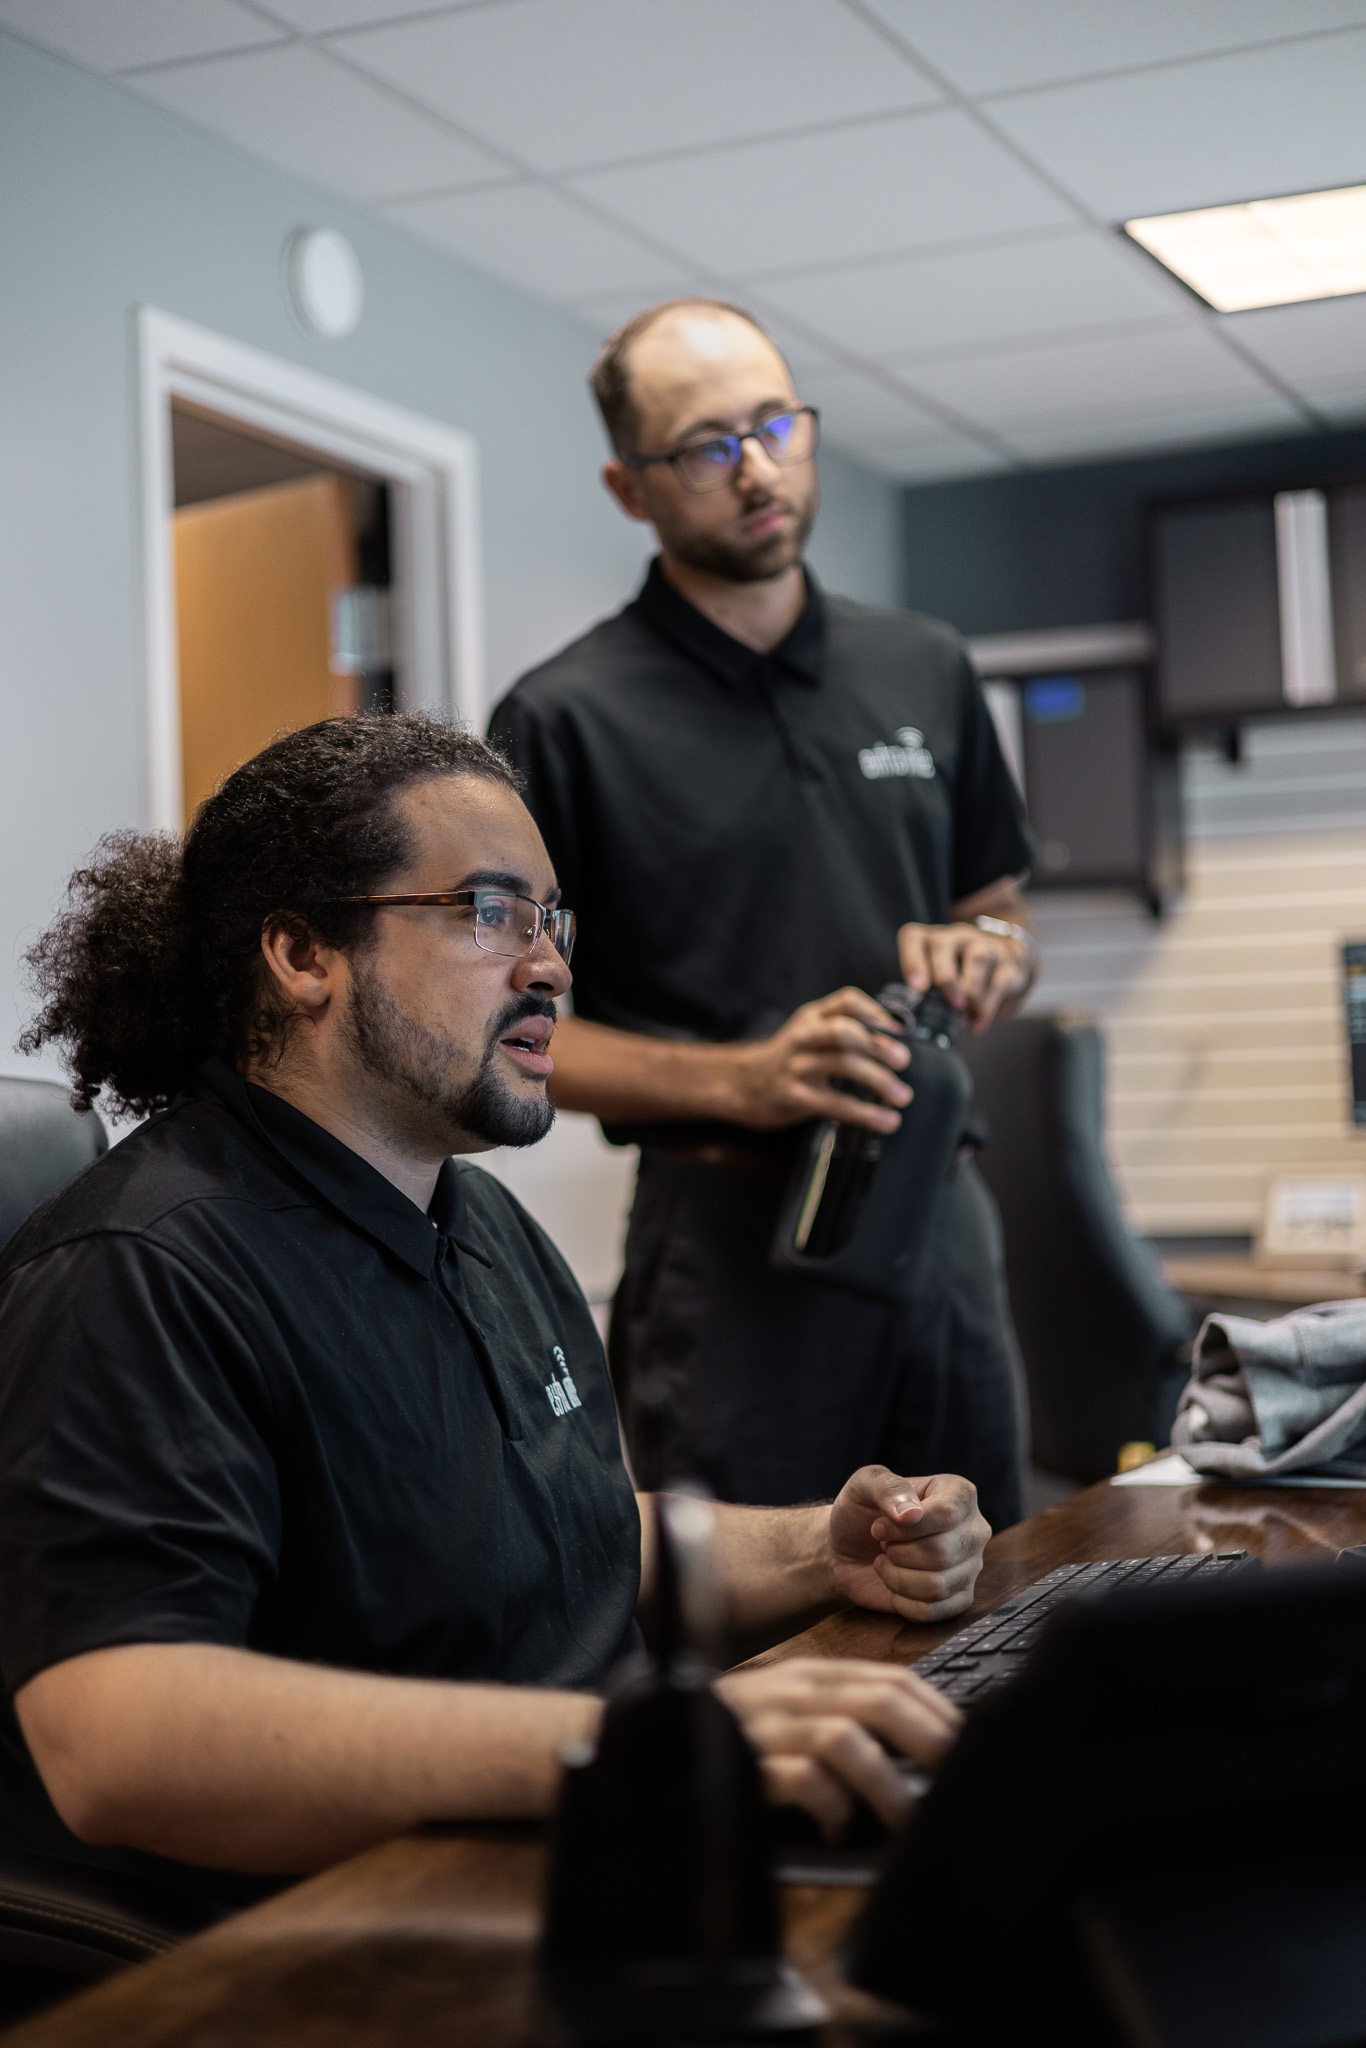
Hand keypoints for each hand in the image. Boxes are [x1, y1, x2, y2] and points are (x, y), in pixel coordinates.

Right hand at [714, 1657, 959, 1835]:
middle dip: (930, 1741)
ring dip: (886, 1784)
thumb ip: (840, 1719)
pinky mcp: (741, 1764)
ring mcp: (766, 1725)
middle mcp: (792, 1691)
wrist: (647, 1741)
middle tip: (957, 1782)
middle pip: (880, 1700)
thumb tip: (918, 1755)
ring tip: (905, 1822)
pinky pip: (799, 1778)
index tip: (970, 1748)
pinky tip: (836, 1829)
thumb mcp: (790, 1716)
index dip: (939, 1712)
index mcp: (811, 1677)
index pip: (892, 1679)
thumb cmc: (733, 1739)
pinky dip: (829, 1806)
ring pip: (844, 1738)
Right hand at [725, 987, 911, 1133]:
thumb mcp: (809, 1033)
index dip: (875, 1011)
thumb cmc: (788, 1059)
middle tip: (903, 1061)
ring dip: (879, 1081)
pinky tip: (886, 1120)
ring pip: (843, 1065)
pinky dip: (866, 1113)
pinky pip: (836, 1103)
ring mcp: (797, 1066)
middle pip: (846, 1032)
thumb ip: (842, 1030)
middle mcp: (804, 1036)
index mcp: (812, 1017)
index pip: (846, 1000)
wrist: (741, 1084)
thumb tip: (895, 1043)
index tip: (899, 1027)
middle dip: (879, 1045)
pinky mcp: (795, 1096)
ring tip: (902, 1096)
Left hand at [828, 1466, 989, 1622]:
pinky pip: (934, 1611)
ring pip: (938, 1586)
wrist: (849, 1550)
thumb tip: (912, 1514)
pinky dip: (903, 1602)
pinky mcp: (959, 1597)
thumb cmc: (861, 1512)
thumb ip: (886, 1487)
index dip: (905, 1526)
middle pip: (943, 1552)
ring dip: (897, 1577)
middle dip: (898, 1552)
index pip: (946, 1513)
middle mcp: (973, 1529)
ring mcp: (971, 1566)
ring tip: (886, 1562)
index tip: (878, 1526)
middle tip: (883, 1544)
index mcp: (958, 1493)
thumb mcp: (863, 1483)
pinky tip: (893, 1586)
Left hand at [896, 920, 1030, 1032]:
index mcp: (931, 941)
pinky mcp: (1008, 964)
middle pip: (943, 945)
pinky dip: (987, 1007)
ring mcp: (984, 946)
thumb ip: (926, 996)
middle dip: (945, 977)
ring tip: (965, 1014)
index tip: (917, 988)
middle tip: (950, 1004)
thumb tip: (917, 1024)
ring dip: (971, 989)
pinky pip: (999, 981)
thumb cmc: (960, 978)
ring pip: (978, 958)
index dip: (912, 962)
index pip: (913, 938)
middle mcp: (956, 937)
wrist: (1008, 965)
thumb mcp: (937, 983)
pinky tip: (978, 1024)